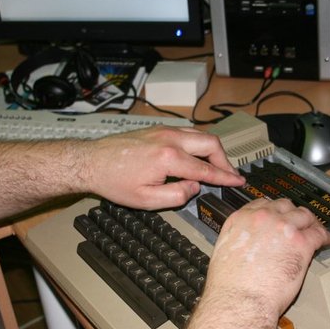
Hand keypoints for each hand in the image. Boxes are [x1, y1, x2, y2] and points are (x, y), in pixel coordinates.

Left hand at [86, 126, 243, 209]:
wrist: (91, 162)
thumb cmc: (114, 181)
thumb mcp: (146, 200)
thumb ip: (176, 196)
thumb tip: (194, 188)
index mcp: (168, 158)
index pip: (206, 170)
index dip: (225, 178)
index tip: (238, 182)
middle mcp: (170, 139)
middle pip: (211, 144)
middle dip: (225, 160)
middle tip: (229, 175)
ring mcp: (164, 131)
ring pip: (201, 135)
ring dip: (213, 150)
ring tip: (217, 166)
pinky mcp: (158, 128)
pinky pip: (188, 132)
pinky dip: (200, 143)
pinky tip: (198, 155)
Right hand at [203, 199, 329, 320]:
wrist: (240, 301)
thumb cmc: (230, 286)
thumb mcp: (224, 252)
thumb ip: (239, 240)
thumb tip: (249, 244)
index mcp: (241, 219)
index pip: (263, 204)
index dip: (275, 211)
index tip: (280, 216)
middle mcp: (262, 218)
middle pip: (285, 206)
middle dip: (293, 215)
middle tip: (299, 224)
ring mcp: (283, 228)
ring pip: (304, 216)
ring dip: (310, 223)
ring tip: (316, 230)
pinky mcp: (301, 243)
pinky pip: (318, 233)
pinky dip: (324, 237)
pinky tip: (325, 241)